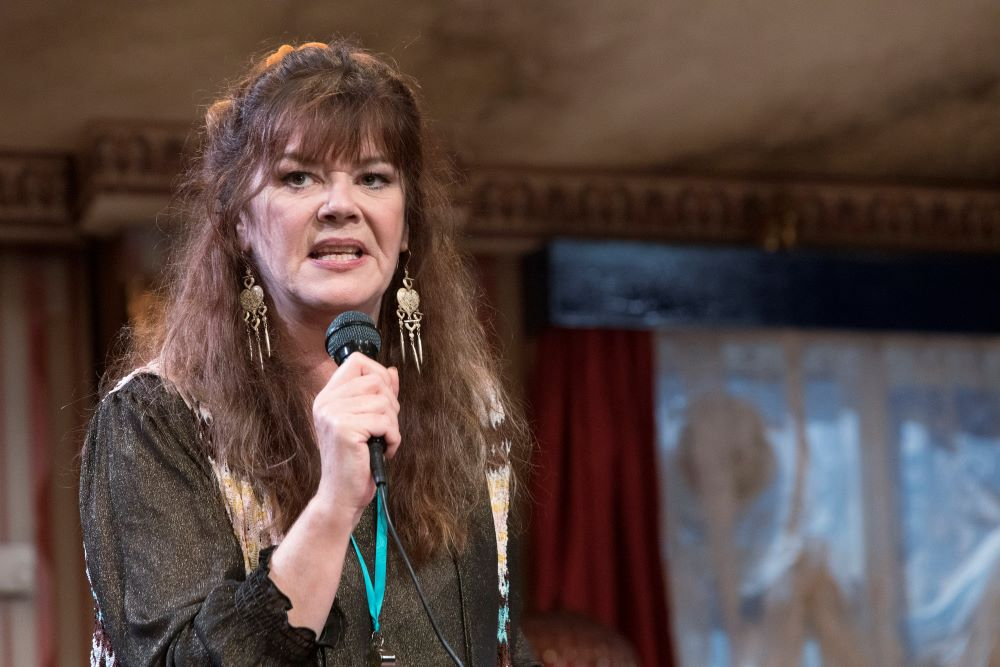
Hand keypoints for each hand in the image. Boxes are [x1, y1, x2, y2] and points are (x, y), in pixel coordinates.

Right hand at [311, 352, 399, 525]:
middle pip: (376, 380)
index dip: (378, 375)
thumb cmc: (356, 461)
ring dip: (392, 425)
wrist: (342, 495)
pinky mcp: (343, 428)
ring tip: (381, 442)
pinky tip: (381, 450)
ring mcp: (332, 414)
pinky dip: (392, 438)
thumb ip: (378, 395)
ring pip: (383, 402)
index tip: (384, 399)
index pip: (356, 361)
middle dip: (391, 405)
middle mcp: (326, 401)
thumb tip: (392, 371)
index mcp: (328, 397)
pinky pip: (384, 421)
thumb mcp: (368, 422)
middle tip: (383, 429)